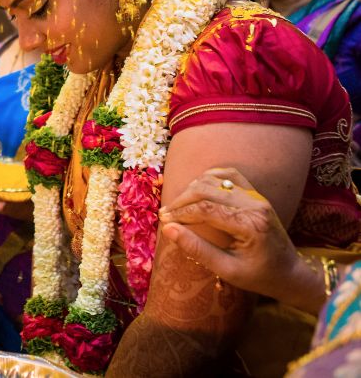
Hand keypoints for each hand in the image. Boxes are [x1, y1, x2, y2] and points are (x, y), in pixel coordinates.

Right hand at [159, 167, 306, 304]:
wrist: (290, 273)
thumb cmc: (259, 277)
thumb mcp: (227, 270)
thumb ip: (197, 249)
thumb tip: (168, 229)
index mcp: (250, 225)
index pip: (205, 208)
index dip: (180, 212)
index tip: (164, 220)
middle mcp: (254, 205)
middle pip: (207, 189)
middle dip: (182, 200)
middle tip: (167, 214)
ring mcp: (257, 197)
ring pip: (215, 179)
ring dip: (192, 189)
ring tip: (180, 206)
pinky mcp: (256, 194)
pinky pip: (228, 175)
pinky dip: (209, 178)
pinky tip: (198, 190)